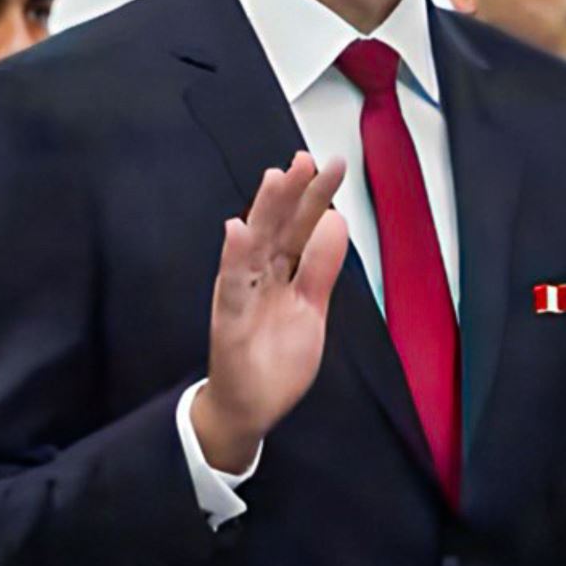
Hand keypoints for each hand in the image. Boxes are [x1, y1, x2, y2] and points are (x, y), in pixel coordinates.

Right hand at [191, 152, 347, 472]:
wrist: (250, 406)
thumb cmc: (275, 358)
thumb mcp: (312, 308)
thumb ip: (321, 266)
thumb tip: (336, 221)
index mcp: (282, 272)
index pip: (300, 227)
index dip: (313, 198)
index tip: (328, 165)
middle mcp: (260, 276)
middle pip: (277, 227)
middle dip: (292, 194)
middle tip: (306, 160)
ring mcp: (243, 294)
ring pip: (254, 246)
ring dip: (263, 211)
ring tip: (276, 179)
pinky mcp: (229, 318)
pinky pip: (231, 284)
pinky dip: (234, 257)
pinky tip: (237, 230)